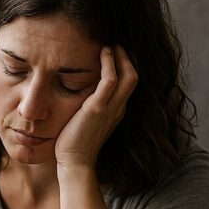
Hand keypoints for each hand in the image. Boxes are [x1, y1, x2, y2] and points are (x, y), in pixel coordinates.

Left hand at [54, 44, 137, 169]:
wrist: (74, 163)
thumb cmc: (75, 145)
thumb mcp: (86, 123)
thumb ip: (89, 109)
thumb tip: (79, 99)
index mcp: (116, 113)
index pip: (127, 86)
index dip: (124, 68)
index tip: (114, 55)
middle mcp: (118, 109)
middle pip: (133, 78)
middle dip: (126, 59)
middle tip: (116, 45)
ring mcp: (110, 108)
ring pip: (128, 76)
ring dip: (120, 57)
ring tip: (111, 45)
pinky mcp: (98, 108)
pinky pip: (110, 79)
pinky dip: (109, 63)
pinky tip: (103, 52)